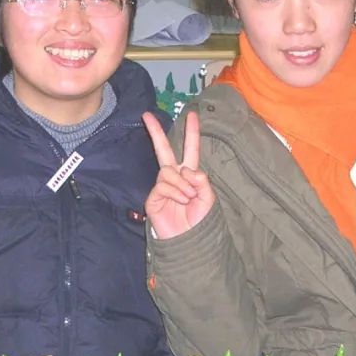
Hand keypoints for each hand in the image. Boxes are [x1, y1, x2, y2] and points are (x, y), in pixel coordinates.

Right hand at [143, 110, 215, 239]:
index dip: (192, 133)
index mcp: (190, 175)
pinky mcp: (154, 197)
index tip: (192, 114)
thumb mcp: (208, 198)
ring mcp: (162, 186)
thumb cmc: (199, 221)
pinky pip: (164, 185)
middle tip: (147, 115)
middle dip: (156, 132)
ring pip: (169, 171)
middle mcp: (174, 177)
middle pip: (164, 150)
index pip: (191, 150)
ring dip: (182, 184)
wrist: (188, 240)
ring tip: (189, 198)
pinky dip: (176, 192)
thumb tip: (186, 169)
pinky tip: (181, 201)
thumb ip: (201, 180)